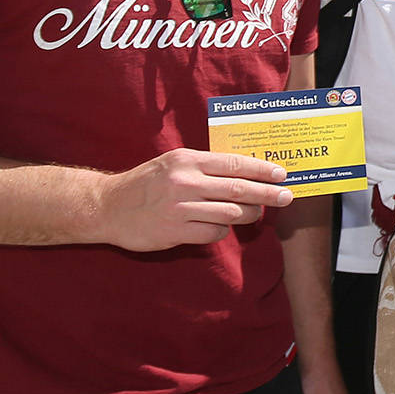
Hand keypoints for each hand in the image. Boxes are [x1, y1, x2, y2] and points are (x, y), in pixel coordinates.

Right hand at [92, 148, 292, 250]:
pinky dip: (222, 231)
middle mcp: (185, 182)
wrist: (108, 206)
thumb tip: (245, 171)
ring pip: (230, 213)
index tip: (281, 174)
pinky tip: (220, 227)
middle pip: (239, 189)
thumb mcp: (173, 163)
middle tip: (286, 197)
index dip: (261, 170)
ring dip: (248, 214)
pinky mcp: (175, 231)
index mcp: (187, 160)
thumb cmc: (146, 183)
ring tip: (256, 213)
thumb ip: (205, 167)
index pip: (234, 163)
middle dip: (268, 193)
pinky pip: (214, 233)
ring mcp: (180, 208)